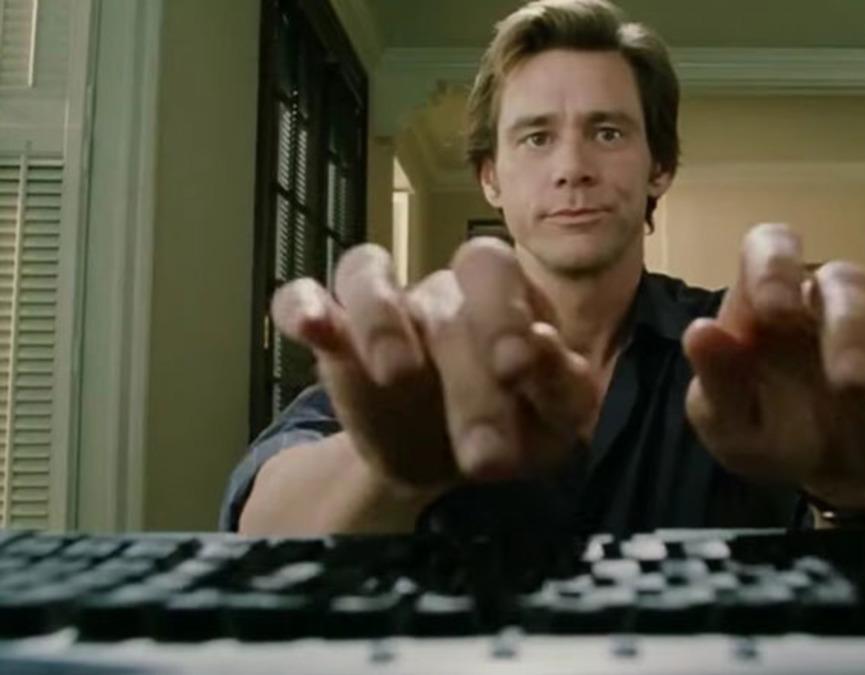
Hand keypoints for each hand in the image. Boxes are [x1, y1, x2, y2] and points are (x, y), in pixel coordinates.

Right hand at [269, 240, 597, 494]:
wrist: (444, 459)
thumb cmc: (512, 425)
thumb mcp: (553, 420)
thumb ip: (561, 384)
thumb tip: (544, 346)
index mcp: (504, 299)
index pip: (499, 277)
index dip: (505, 314)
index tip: (516, 370)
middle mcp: (443, 292)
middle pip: (444, 294)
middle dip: (463, 367)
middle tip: (483, 451)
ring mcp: (385, 308)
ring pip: (369, 276)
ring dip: (380, 319)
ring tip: (396, 374)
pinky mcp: (334, 336)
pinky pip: (305, 299)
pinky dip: (303, 307)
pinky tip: (310, 327)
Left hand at [683, 223, 864, 506]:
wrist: (824, 471)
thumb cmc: (768, 434)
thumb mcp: (726, 425)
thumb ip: (715, 382)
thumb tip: (700, 333)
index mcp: (773, 303)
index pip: (772, 247)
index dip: (775, 266)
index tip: (775, 313)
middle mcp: (831, 296)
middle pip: (847, 279)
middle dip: (850, 330)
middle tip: (853, 386)